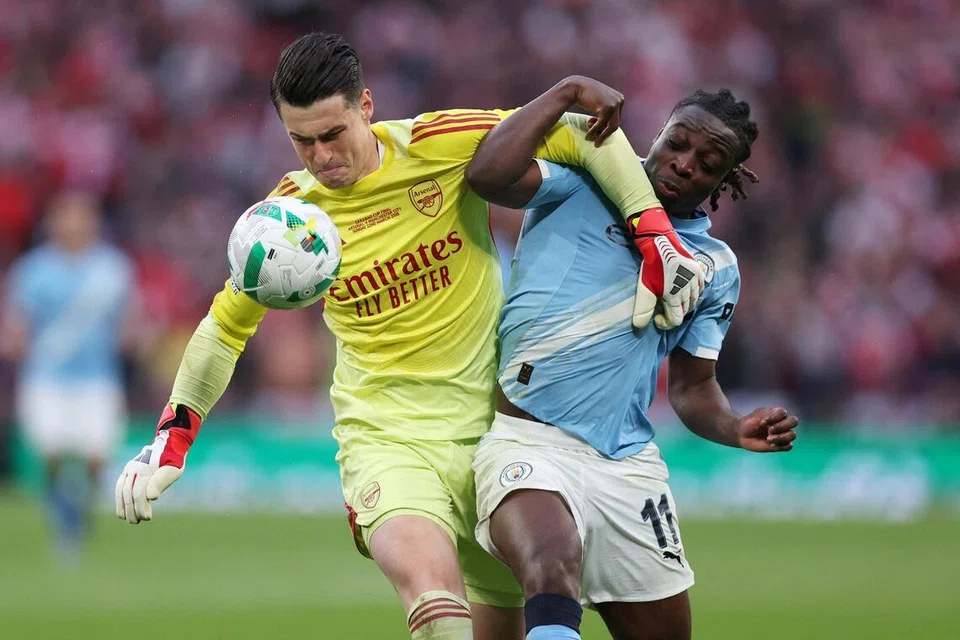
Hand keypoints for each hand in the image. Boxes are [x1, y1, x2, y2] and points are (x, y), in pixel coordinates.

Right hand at [115, 403, 200, 523]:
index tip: (147, 517)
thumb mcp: (173, 470)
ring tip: (131, 520)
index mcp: (146, 467)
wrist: (168, 444)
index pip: (140, 492)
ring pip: (121, 491)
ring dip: (124, 507)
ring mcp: (129, 468)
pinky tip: (122, 512)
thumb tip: (150, 497)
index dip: (141, 507)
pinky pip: (119, 487)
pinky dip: (119, 500)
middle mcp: (134, 467)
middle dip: (133, 510)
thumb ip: (161, 482)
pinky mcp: (127, 471)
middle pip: (129, 493)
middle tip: (138, 521)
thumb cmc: (173, 459)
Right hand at [562, 75, 624, 145]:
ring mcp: (615, 103)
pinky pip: (602, 124)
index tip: (596, 132)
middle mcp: (620, 100)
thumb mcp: (598, 104)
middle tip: (596, 143)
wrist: (575, 86)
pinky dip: (594, 131)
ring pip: (611, 126)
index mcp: (619, 98)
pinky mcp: (607, 107)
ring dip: (601, 136)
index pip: (616, 119)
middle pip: (616, 124)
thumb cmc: (585, 96)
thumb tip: (605, 131)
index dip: (606, 128)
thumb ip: (604, 113)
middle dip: (605, 134)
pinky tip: (587, 135)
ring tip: (591, 141)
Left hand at [628, 208, 705, 329]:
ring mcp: (695, 280)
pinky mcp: (698, 271)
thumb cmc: (651, 266)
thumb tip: (639, 326)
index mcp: (675, 296)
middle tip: (662, 306)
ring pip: (693, 301)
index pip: (676, 320)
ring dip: (682, 304)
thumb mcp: (644, 288)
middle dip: (673, 312)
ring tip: (671, 298)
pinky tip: (682, 291)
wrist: (661, 242)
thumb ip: (643, 309)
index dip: (665, 323)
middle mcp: (688, 290)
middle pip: (684, 311)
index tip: (657, 318)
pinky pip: (699, 289)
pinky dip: (692, 294)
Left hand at [737, 407, 798, 452]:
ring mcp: (783, 434)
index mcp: (778, 413)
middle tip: (769, 430)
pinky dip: (781, 446)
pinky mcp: (781, 445)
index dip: (774, 417)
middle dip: (781, 426)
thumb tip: (775, 424)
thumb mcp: (758, 414)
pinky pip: (789, 447)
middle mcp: (783, 423)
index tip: (762, 422)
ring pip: (792, 435)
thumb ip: (768, 415)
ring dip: (781, 437)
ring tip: (768, 439)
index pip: (784, 413)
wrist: (742, 434)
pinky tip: (771, 445)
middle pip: (794, 421)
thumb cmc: (750, 422)